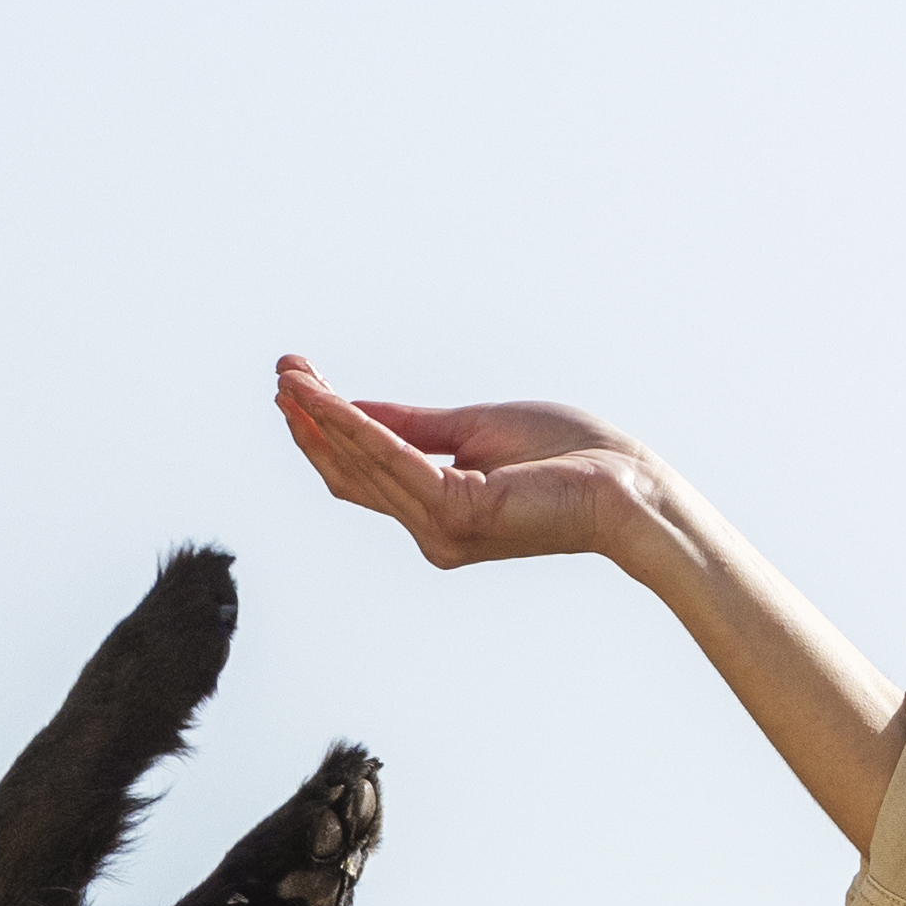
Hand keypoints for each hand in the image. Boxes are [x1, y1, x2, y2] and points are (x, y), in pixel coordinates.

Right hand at [276, 359, 670, 574]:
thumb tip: (355, 409)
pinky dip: (356, 427)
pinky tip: (326, 398)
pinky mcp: (457, 513)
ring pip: (363, 467)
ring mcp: (442, 530)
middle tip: (279, 374)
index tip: (296, 384)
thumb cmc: (571, 458)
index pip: (367, 474)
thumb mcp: (475, 428)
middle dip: (312, 421)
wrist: (626, 485)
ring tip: (289, 377)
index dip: (327, 431)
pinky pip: (393, 460)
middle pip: (352, 475)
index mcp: (441, 513)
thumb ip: (413, 425)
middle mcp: (433, 532)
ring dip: (322, 418)